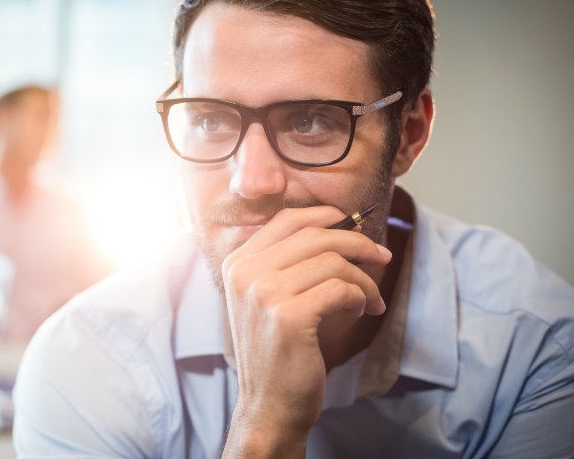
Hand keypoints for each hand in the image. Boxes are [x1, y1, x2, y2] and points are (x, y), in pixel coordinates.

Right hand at [221, 206, 390, 456]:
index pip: (287, 220)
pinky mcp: (287, 316)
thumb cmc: (277, 352)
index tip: (354, 226)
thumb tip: (339, 227)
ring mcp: (263, 293)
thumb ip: (286, 263)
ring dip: (363, 278)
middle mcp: (245, 272)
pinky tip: (362, 310)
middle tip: (382, 256)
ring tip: (370, 298)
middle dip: (358, 243)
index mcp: (238, 263)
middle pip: (314, 235)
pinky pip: (340, 289)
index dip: (325, 216)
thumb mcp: (269, 298)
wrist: (268, 404)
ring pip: (332, 261)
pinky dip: (360, 296)